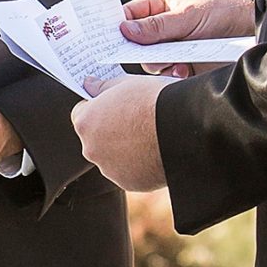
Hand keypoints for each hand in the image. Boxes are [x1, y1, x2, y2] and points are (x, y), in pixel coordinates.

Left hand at [71, 75, 167, 191]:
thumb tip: (90, 84)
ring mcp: (110, 169)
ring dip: (125, 149)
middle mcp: (92, 149)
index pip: (82, 114)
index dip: (98, 108)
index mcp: (86, 122)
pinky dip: (138, 164)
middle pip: (96, 138)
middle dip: (111, 130)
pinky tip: (154, 150)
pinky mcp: (129, 183)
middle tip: (135, 120)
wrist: (184, 126)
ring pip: (113, 157)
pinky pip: (129, 172)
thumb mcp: (127, 83)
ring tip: (148, 135)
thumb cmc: (156, 102)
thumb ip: (103, 86)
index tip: (112, 106)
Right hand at [120, 0, 251, 78]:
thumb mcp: (188, 15)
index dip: (118, 24)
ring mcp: (173, 49)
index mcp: (160, 8)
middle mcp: (163, 31)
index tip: (109, 34)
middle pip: (136, 44)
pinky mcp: (184, 67)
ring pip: (150, 62)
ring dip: (158, 63)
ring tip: (173, 60)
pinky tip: (182, 71)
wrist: (252, 33)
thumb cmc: (223, 13)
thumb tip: (126, 30)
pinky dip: (171, 75)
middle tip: (139, 52)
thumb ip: (158, 25)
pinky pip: (166, 75)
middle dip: (137, 49)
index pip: (131, 15)